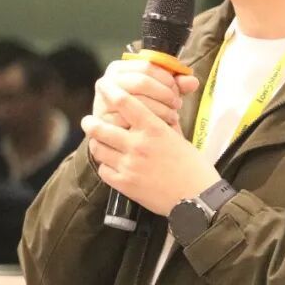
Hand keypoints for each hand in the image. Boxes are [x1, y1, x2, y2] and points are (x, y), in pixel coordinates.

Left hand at [82, 80, 221, 216]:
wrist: (197, 198)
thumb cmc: (193, 166)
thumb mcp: (179, 138)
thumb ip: (162, 123)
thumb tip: (151, 110)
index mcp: (154, 129)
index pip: (124, 103)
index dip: (109, 91)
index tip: (102, 86)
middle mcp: (138, 145)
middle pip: (100, 127)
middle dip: (90, 122)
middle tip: (88, 121)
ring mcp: (129, 165)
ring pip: (98, 148)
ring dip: (96, 143)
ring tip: (98, 141)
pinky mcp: (125, 185)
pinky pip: (103, 170)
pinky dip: (105, 165)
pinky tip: (110, 162)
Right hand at [91, 59, 199, 133]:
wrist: (129, 133)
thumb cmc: (147, 106)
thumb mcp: (160, 91)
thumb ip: (177, 84)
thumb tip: (193, 81)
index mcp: (118, 68)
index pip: (146, 66)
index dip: (166, 77)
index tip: (177, 88)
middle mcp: (106, 82)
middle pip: (141, 82)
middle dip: (164, 93)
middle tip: (177, 103)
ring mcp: (103, 101)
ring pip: (137, 101)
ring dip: (161, 108)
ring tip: (173, 115)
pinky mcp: (104, 122)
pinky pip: (130, 120)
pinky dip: (149, 123)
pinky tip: (162, 126)